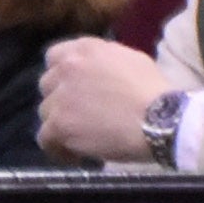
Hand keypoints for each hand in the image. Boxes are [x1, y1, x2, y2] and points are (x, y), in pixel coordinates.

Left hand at [37, 32, 179, 164]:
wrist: (159, 118)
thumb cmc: (152, 89)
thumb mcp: (130, 59)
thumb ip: (103, 61)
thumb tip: (93, 72)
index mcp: (87, 49)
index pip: (55, 56)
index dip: (62, 73)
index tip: (73, 85)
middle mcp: (68, 68)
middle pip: (47, 84)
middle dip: (60, 97)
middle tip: (78, 111)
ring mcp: (60, 97)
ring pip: (45, 112)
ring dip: (60, 122)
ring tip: (80, 135)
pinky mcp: (57, 125)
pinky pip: (44, 138)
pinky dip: (58, 148)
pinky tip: (75, 153)